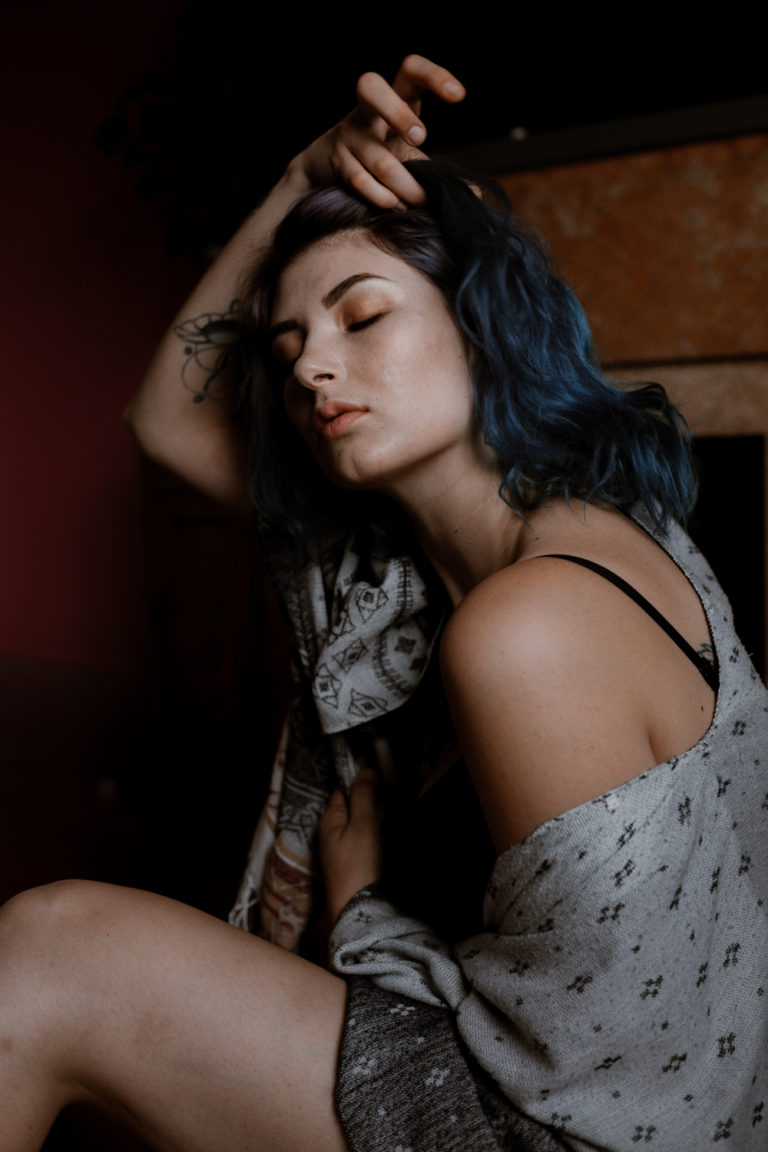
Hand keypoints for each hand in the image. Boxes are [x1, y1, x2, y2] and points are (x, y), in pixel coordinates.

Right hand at [293, 54, 464, 209]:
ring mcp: (347, 134)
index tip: (459, 96)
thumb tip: (475, 193)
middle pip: (371, 88)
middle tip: (420, 138)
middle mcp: (365, 111)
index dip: (434, 76)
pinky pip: (361, 181)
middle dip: (397, 113)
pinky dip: (383, 197)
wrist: (323, 169)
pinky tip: (394, 205)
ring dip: (406, 185)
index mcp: (392, 98)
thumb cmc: (378, 157)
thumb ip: (435, 170)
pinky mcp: (336, 162)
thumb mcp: (407, 155)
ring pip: (379, 158)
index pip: (410, 70)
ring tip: (419, 200)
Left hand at [317, 769, 382, 923]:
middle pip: (358, 808)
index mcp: (330, 820)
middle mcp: (334, 834)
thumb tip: (365, 771)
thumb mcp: (362, 823)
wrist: (359, 911)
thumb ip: (363, 795)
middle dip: (376, 808)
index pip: (344, 791)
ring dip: (381, 826)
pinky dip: (381, 842)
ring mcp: (345, 851)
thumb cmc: (358, 865)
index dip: (362, 786)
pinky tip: (390, 848)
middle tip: (386, 818)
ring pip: (367, 827)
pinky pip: (371, 844)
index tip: (380, 788)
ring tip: (389, 834)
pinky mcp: (357, 866)